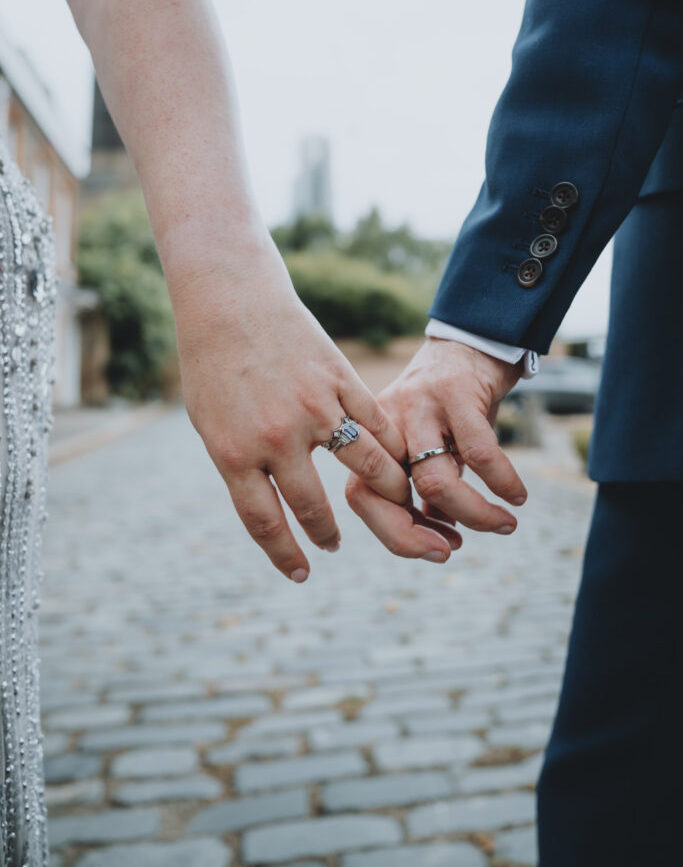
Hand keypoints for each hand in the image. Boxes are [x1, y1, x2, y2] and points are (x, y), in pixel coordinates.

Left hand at [171, 246, 453, 580]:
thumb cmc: (212, 363)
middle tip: (334, 544)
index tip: (301, 574)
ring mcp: (314, 407)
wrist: (231, 300)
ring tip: (391, 503)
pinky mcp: (341, 380)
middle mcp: (277, 437)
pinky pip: (377, 424)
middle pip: (314, 506)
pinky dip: (393, 448)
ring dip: (385, 494)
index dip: (286, 555)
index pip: (265, 522)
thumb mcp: (210, 422)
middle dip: (326, 533)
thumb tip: (269, 505)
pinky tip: (398, 460)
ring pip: (368, 467)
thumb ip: (240, 464)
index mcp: (234, 452)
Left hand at [345, 338, 526, 545]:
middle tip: (451, 551)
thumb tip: (440, 536)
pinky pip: (479, 453)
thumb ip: (428, 488)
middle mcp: (386, 422)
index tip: (434, 551)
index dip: (393, 533)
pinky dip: (502, 483)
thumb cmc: (452, 403)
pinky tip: (517, 496)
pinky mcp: (455, 391)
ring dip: (472, 514)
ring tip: (504, 525)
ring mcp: (418, 405)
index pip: (360, 496)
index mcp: (373, 438)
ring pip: (433, 479)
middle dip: (414, 535)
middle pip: (385, 492)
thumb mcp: (433, 444)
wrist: (473, 339)